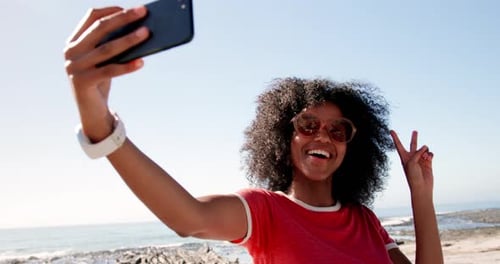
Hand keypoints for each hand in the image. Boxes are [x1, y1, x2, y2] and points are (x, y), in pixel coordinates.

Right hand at [63, 6, 148, 140]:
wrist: (90, 110)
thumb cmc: (100, 80)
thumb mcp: (103, 60)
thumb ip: (112, 45)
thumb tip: (140, 29)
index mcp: (74, 41)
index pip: (91, 17)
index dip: (111, 10)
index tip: (129, 8)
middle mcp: (71, 51)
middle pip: (100, 29)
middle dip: (123, 18)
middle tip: (143, 12)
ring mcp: (74, 67)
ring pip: (107, 49)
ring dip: (129, 39)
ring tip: (147, 33)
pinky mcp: (83, 82)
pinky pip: (109, 71)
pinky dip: (127, 66)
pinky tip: (141, 62)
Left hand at [390, 130, 433, 195]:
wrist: (421, 187)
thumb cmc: (413, 176)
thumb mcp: (411, 162)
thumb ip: (417, 152)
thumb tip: (425, 147)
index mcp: (404, 157)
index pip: (398, 145)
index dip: (395, 137)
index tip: (391, 130)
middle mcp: (412, 157)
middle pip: (413, 145)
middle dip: (414, 138)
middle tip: (415, 131)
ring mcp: (420, 159)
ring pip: (424, 149)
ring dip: (425, 150)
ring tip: (425, 157)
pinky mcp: (428, 162)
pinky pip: (430, 154)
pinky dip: (430, 154)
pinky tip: (429, 158)